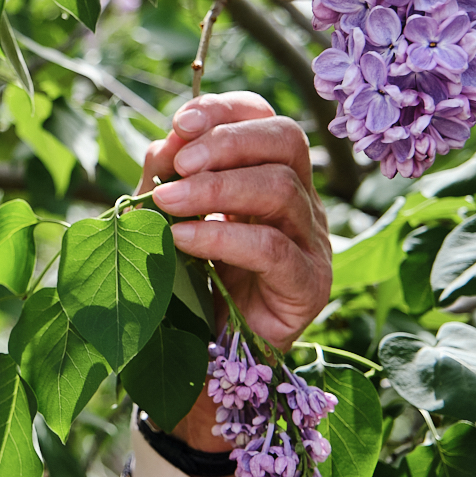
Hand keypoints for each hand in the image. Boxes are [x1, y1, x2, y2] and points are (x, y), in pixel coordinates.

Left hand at [135, 92, 332, 476]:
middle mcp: (299, 202)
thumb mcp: (169, 220)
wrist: (204, 365)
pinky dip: (222, 236)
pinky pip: (272, 248)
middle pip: (286, 141)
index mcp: (268, 176)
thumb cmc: (188, 286)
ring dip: (216, 187)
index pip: (264, 119)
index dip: (225, 110)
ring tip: (168, 203)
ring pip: (282, 188)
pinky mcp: (309, 286)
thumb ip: (166, 180)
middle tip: (177, 164)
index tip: (180, 122)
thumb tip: (163, 143)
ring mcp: (311, 242)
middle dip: (226, 142)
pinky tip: (183, 239)